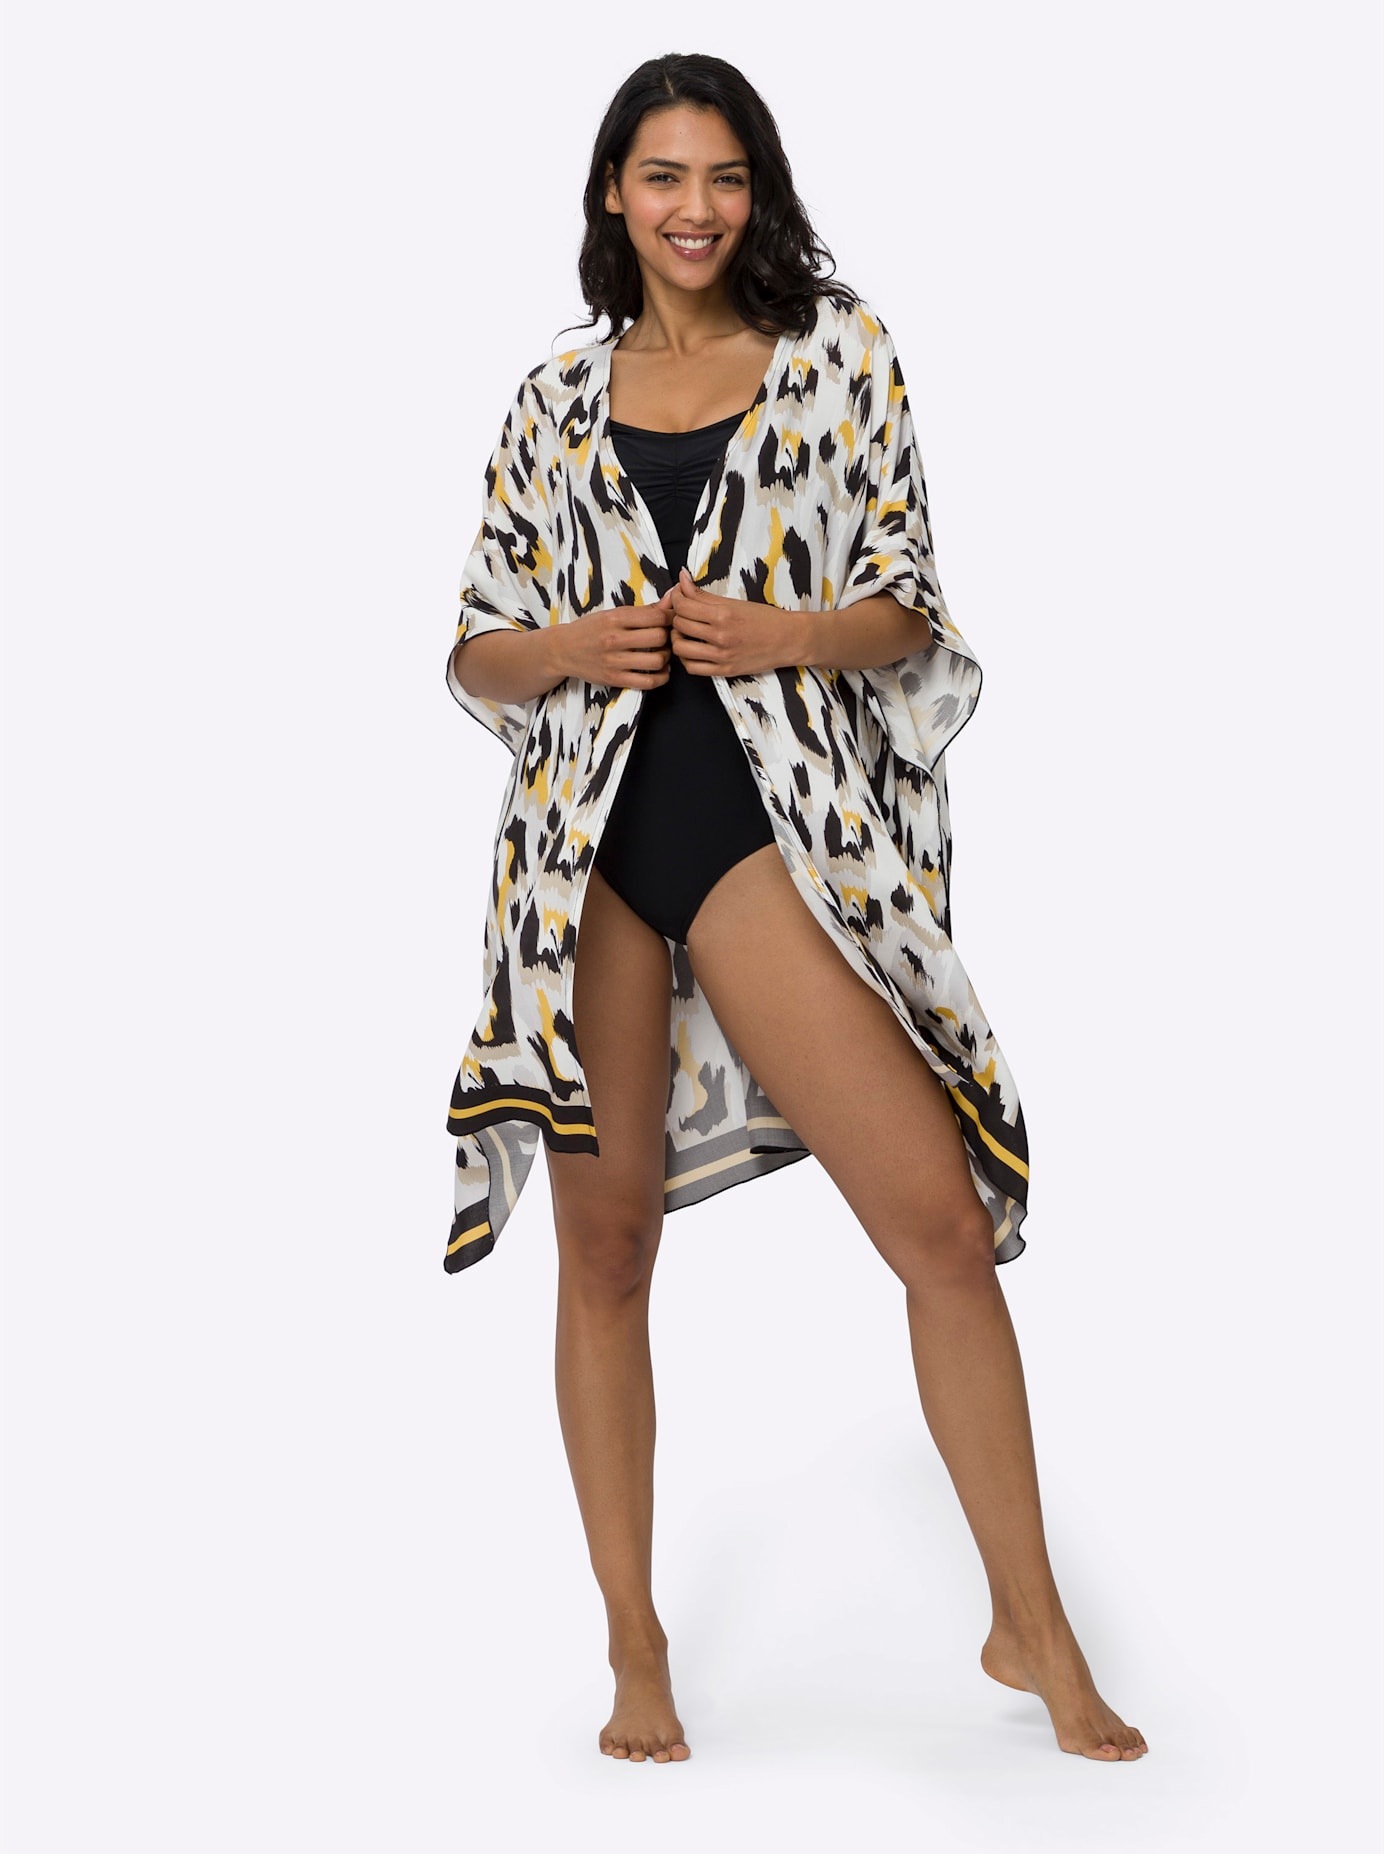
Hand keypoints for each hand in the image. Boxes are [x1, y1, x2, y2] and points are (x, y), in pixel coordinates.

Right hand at [554, 591, 674, 689]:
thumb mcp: (612, 614)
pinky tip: (660, 671)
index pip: (656, 616)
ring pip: (657, 661)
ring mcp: (614, 662)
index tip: (671, 619)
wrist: (562, 650)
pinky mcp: (614, 679)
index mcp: (614, 618)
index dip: (670, 617)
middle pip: (659, 637)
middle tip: (666, 637)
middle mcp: (614, 639)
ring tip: (662, 653)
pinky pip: (648, 682)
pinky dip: (661, 677)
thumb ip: (642, 610)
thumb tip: (670, 598)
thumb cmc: (589, 629)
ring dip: (666, 657)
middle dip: (668, 637)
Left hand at [666, 567, 801, 677]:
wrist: (788, 640)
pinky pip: (692, 668)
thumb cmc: (765, 619)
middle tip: (682, 614)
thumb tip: (682, 579)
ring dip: (677, 639)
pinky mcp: (724, 671)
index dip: (675, 598)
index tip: (679, 597)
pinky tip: (692, 650)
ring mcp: (721, 656)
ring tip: (684, 633)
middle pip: (679, 625)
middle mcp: (720, 636)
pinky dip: (686, 658)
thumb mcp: (735, 602)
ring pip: (680, 648)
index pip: (683, 605)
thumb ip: (704, 594)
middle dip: (676, 617)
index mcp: (723, 614)